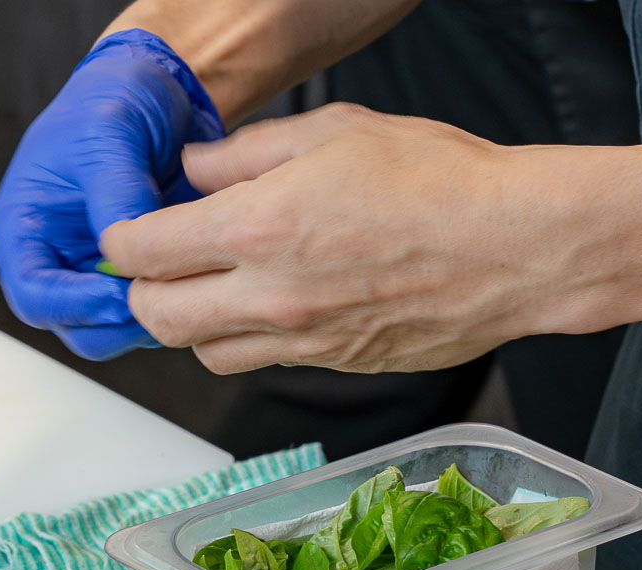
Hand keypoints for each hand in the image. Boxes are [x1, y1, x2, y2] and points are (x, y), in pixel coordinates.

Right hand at [0, 29, 222, 360]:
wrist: (157, 90)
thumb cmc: (112, 100)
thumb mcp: (108, 133)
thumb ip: (115, 193)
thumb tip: (127, 246)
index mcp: (24, 228)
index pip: (34, 295)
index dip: (75, 305)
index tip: (120, 292)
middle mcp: (55, 259)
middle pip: (75, 327)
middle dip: (119, 322)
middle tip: (162, 296)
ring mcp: (95, 273)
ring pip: (115, 331)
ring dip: (152, 317)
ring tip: (185, 279)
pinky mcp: (134, 276)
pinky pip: (152, 312)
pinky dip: (175, 302)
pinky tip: (197, 274)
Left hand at [100, 104, 601, 373]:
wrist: (520, 249)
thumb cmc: (441, 181)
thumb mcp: (334, 131)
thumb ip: (245, 153)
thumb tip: (192, 169)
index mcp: (258, 228)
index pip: (143, 251)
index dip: (121, 241)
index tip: (128, 231)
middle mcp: (269, 295)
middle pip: (157, 318)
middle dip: (143, 291)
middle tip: (159, 265)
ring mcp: (301, 340)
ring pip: (203, 353)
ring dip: (193, 323)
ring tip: (215, 287)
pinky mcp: (333, 365)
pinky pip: (261, 363)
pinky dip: (246, 340)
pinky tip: (268, 306)